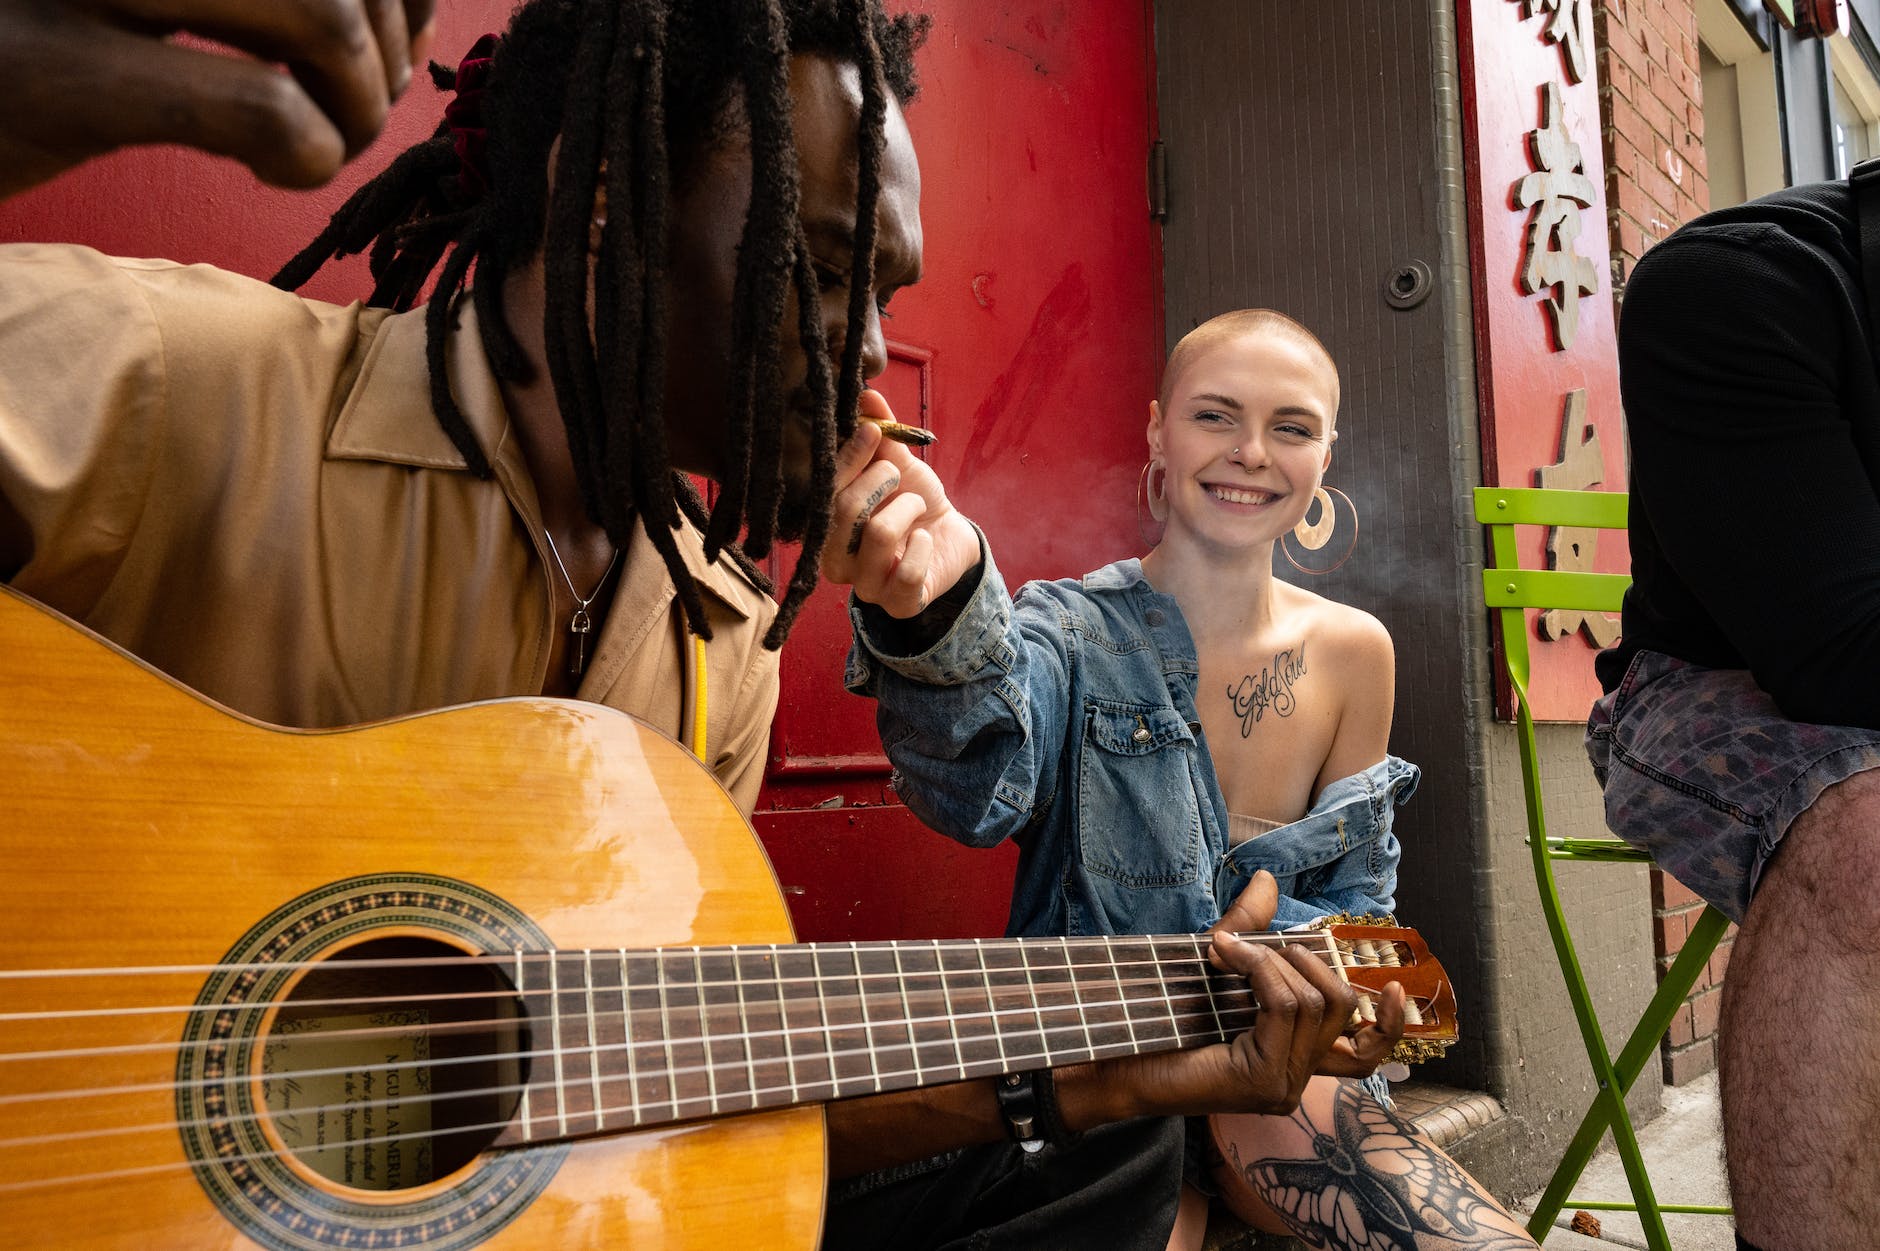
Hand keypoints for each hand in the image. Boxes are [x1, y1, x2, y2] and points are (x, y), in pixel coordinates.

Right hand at [0, 0, 436, 198]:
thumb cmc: (22, 43)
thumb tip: (412, 3)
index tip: (391, 31)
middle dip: (386, 43)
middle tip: (357, 106)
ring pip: (320, 11)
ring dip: (357, 102)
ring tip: (320, 138)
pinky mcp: (53, 76)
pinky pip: (263, 109)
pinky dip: (311, 155)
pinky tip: (274, 168)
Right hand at [821, 390, 980, 617]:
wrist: (951, 537)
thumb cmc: (914, 502)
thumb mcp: (899, 464)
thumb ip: (881, 432)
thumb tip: (868, 394)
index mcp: (827, 526)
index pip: (826, 490)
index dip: (849, 458)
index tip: (873, 431)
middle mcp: (836, 562)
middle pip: (844, 512)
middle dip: (879, 480)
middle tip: (897, 475)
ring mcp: (866, 588)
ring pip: (877, 535)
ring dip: (907, 507)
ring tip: (917, 506)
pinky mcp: (899, 605)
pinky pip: (907, 573)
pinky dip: (923, 546)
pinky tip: (926, 539)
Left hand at [1098, 872, 1404, 1120]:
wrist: (1114, 1057)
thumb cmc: (1160, 1016)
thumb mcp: (1216, 964)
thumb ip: (1248, 928)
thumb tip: (1267, 879)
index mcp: (1295, 1059)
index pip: (1365, 1053)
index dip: (1388, 1022)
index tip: (1390, 985)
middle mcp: (1298, 1078)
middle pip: (1339, 1004)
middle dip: (1298, 958)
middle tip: (1244, 947)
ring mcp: (1283, 1085)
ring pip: (1311, 999)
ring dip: (1266, 959)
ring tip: (1223, 951)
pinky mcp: (1263, 1081)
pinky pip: (1284, 1005)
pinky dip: (1256, 967)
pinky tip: (1222, 957)